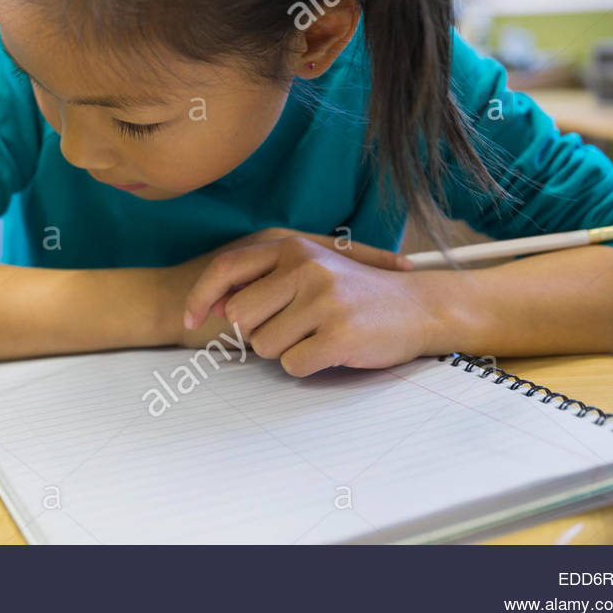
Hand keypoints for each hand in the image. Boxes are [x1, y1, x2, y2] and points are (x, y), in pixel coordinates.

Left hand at [172, 229, 443, 375]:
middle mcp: (305, 267)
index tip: (190, 320)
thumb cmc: (359, 291)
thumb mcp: (311, 267)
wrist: (422, 307)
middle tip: (292, 329)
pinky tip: (332, 350)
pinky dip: (307, 366)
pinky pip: (293, 366)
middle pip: (239, 316)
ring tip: (318, 335)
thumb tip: (214, 304)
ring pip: (263, 345)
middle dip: (256, 332)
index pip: (225, 270)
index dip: (200, 297)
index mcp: (292, 247)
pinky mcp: (339, 334)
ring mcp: (323, 300)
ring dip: (284, 350)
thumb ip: (265, 277)